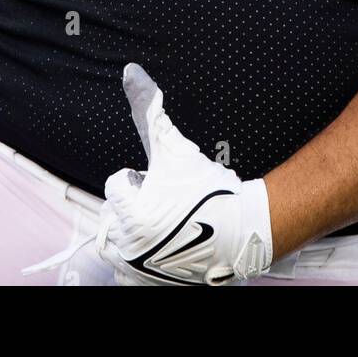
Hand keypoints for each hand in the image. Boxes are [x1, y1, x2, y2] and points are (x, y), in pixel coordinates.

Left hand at [96, 63, 272, 285]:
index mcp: (130, 215)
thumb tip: (130, 71)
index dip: (140, 178)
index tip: (164, 183)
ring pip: (120, 241)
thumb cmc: (207, 189)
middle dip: (138, 203)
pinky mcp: (149, 285)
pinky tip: (166, 243)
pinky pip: (129, 270)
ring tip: (167, 222)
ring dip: (136, 229)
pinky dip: (141, 256)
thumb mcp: (174, 147)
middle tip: (168, 202)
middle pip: (116, 213)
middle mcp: (128, 249)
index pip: (117, 185)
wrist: (241, 231)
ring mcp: (138, 271)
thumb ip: (148, 109)